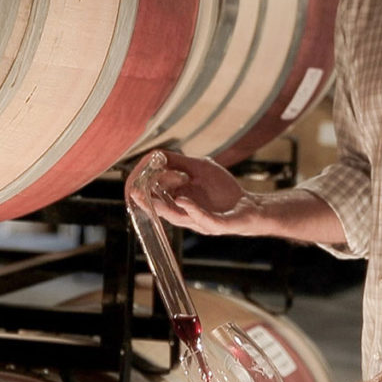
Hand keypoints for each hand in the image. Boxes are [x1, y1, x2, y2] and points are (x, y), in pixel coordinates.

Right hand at [125, 150, 263, 235]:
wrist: (250, 206)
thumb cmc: (222, 189)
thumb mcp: (200, 169)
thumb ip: (179, 163)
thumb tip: (156, 157)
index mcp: (178, 199)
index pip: (154, 194)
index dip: (143, 184)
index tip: (135, 175)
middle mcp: (185, 212)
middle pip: (159, 207)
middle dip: (144, 199)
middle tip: (132, 189)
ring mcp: (200, 220)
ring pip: (176, 216)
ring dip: (160, 206)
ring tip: (144, 196)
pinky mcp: (217, 225)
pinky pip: (203, 219)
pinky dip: (192, 210)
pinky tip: (182, 200)